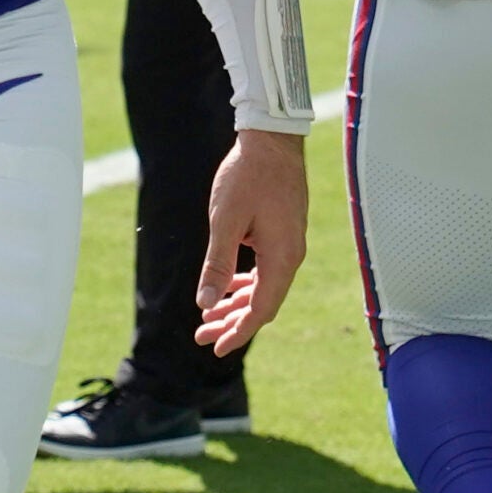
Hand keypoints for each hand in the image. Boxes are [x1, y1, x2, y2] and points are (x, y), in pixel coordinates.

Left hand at [195, 128, 307, 355]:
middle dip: (232, 322)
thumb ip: (217, 264)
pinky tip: (228, 286)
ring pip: (262, 287)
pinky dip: (244, 282)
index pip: (261, 310)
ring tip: (208, 317)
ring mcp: (287, 246)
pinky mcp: (280, 234)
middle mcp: (289, 257)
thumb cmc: (247, 178)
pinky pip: (263, 270)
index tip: (216, 349)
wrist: (271, 143)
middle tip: (202, 337)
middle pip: (261, 303)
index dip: (238, 332)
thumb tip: (206, 303)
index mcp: (281, 259)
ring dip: (236, 303)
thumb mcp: (225, 221)